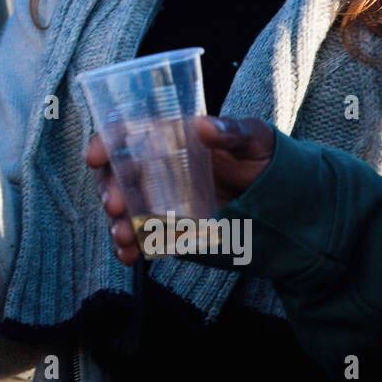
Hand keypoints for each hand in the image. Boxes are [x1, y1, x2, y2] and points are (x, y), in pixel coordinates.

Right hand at [91, 117, 274, 265]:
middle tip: (115, 205)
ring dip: (116, 222)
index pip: (125, 136)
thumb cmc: (264, 158)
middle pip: (116, 176)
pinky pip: (139, 237)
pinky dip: (129, 247)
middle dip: (108, 190)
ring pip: (123, 209)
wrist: (285, 200)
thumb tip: (203, 126)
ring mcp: (159, 200)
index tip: (96, 156)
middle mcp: (156, 168)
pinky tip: (129, 255)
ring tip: (124, 236)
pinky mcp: (168, 227)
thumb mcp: (254, 138)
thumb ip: (231, 131)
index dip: (104, 143)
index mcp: (168, 139)